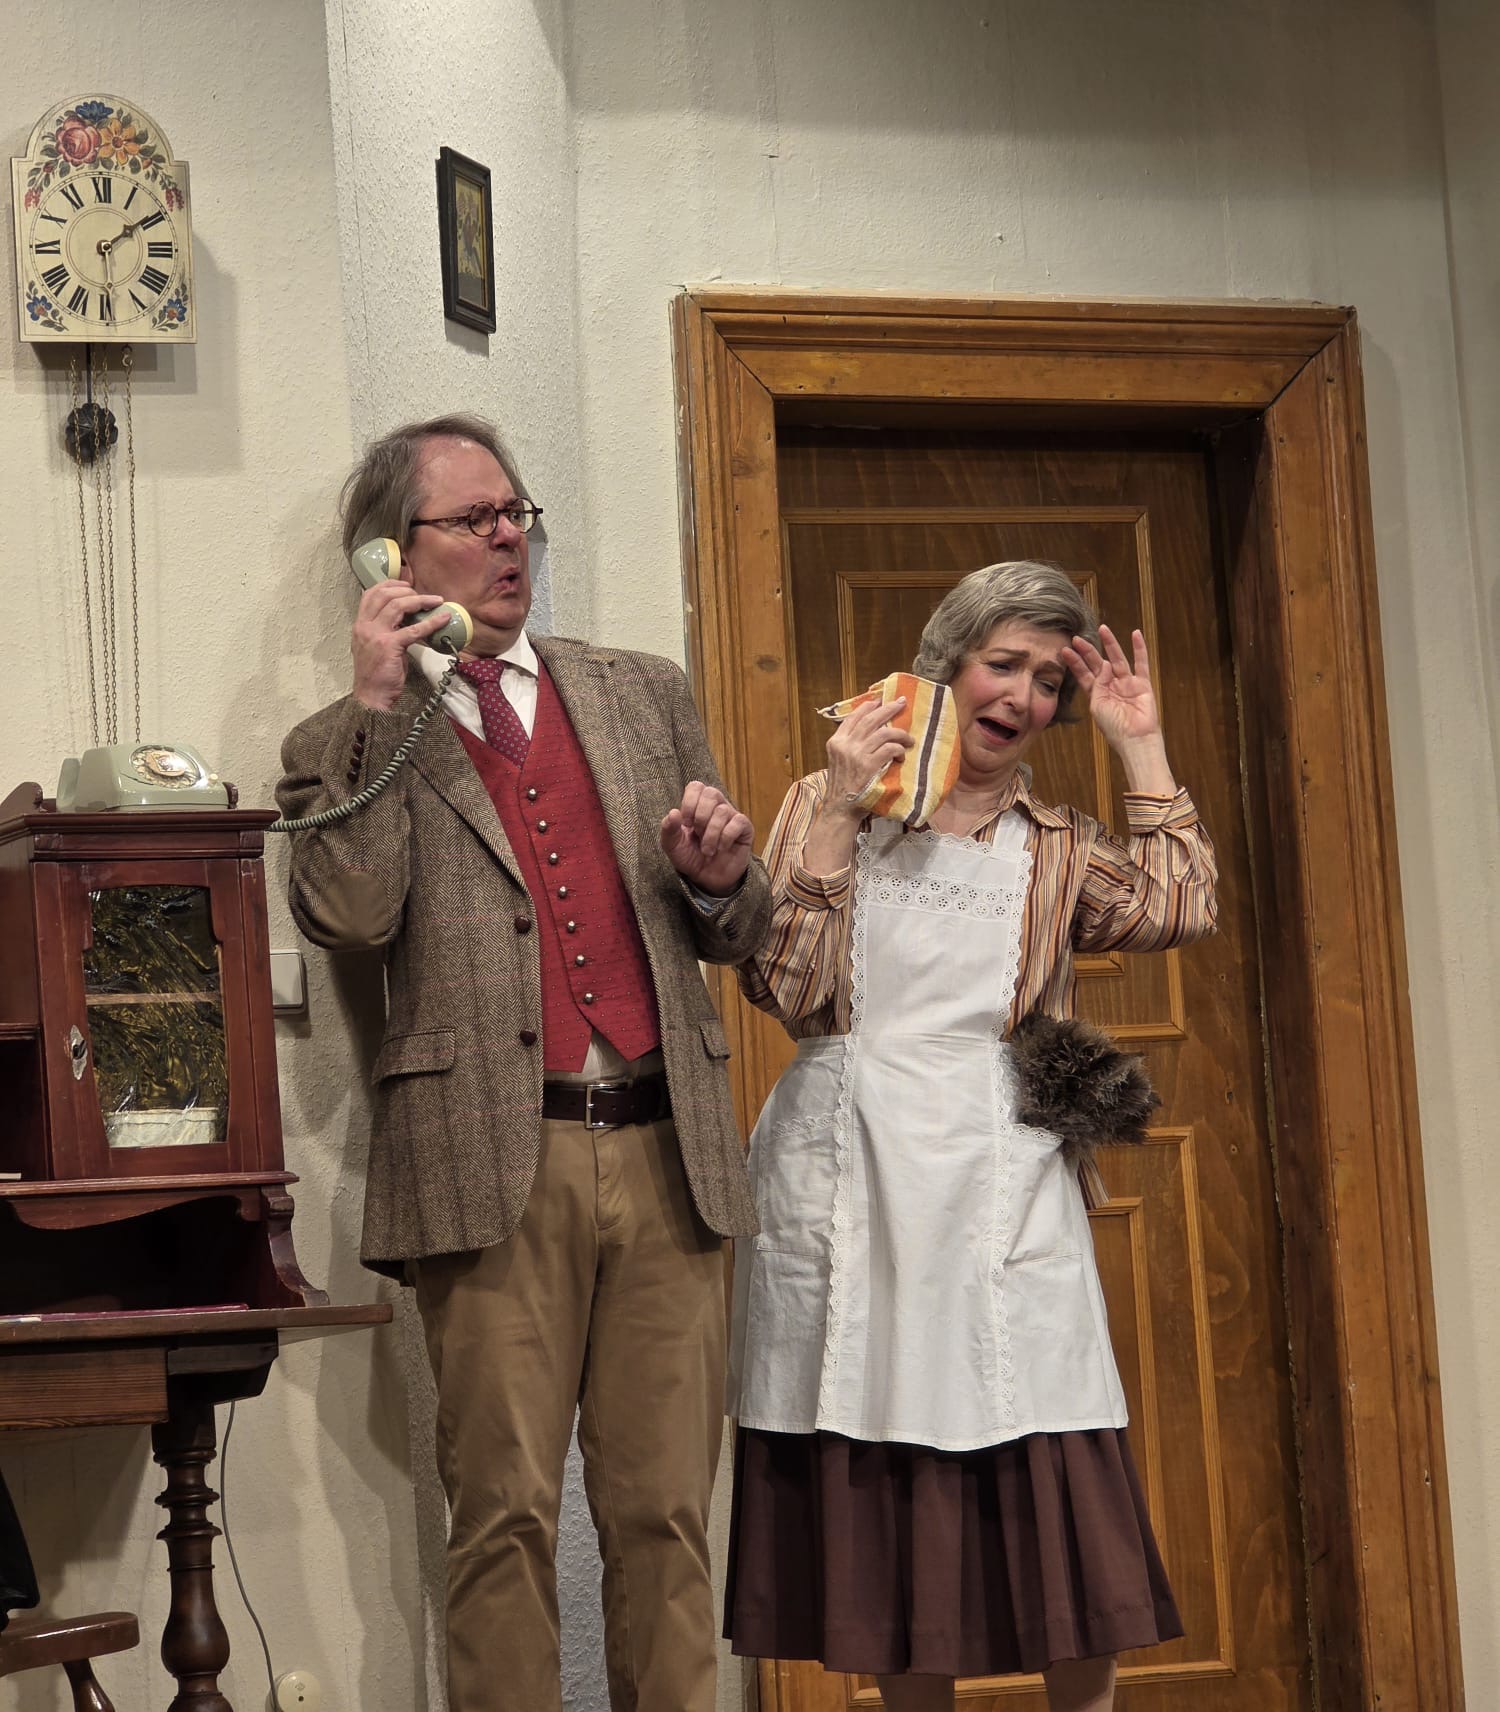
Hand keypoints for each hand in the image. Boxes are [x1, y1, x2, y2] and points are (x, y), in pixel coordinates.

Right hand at [351, 579, 450, 709]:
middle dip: (407, 590)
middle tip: (423, 596)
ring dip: (420, 600)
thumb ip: (386, 631)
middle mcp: (364, 626)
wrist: (371, 696)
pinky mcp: (389, 646)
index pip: (370, 593)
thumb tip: (409, 621)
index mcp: (360, 624)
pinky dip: (431, 622)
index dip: (389, 584)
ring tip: (435, 601)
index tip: (406, 585)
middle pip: (384, 594)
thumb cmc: (376, 674)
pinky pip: (414, 629)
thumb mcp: (375, 646)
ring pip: (398, 605)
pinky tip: (443, 619)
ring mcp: (375, 635)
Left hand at [660, 781, 753, 895]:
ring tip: (707, 850)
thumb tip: (673, 812)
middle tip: (697, 834)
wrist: (708, 879)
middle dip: (700, 816)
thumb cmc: (691, 858)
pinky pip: (738, 822)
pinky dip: (725, 837)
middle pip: (711, 793)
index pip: (696, 786)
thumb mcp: (673, 846)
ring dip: (711, 834)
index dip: (689, 802)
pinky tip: (721, 848)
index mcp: (698, 805)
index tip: (686, 823)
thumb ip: (668, 829)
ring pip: (722, 811)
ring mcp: (731, 816)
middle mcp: (716, 807)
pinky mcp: (745, 828)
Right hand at [823, 696, 913, 816]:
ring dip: (900, 733)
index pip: (853, 717)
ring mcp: (857, 754)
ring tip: (909, 739)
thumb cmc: (843, 787)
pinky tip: (902, 756)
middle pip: (871, 719)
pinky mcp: (869, 765)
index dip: (868, 707)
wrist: (840, 808)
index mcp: (836, 742)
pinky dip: (899, 750)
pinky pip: (890, 749)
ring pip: (884, 732)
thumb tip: (870, 731)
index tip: (880, 701)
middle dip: (888, 709)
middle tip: (901, 703)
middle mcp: (845, 744)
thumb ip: (849, 745)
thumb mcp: (838, 761)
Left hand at [1062, 625, 1163, 749]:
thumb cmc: (1114, 728)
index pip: (1084, 674)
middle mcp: (1111, 687)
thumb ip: (1097, 685)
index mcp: (1097, 694)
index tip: (1064, 650)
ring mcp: (1127, 684)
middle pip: (1098, 664)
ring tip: (1102, 628)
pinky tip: (1135, 634)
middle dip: (1088, 651)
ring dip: (1110, 644)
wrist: (1134, 740)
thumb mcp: (1097, 706)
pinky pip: (1141, 663)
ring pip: (1118, 659)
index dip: (1075, 662)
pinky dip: (1139, 648)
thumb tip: (1106, 665)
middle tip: (1077, 637)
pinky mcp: (1142, 684)